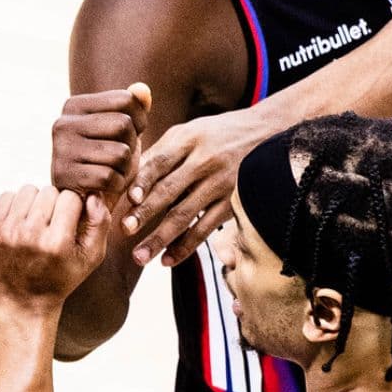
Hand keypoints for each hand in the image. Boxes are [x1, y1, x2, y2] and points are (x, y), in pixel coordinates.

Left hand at [0, 187, 110, 306]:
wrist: (22, 302)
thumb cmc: (59, 278)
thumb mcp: (90, 259)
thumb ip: (99, 224)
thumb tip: (93, 195)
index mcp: (56, 243)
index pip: (70, 197)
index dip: (73, 207)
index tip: (69, 222)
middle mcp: (29, 236)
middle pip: (48, 191)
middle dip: (54, 204)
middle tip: (52, 225)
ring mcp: (6, 233)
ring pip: (27, 190)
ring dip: (34, 203)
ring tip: (36, 223)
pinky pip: (6, 197)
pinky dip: (15, 206)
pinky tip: (19, 224)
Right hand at [51, 83, 151, 209]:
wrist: (78, 198)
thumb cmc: (103, 159)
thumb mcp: (119, 130)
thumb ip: (133, 107)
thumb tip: (142, 89)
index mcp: (74, 105)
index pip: (126, 99)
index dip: (140, 120)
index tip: (131, 135)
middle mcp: (63, 123)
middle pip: (123, 124)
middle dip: (131, 145)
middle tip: (120, 157)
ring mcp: (61, 150)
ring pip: (120, 153)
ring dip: (125, 168)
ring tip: (110, 171)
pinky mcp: (65, 177)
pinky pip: (110, 177)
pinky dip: (117, 185)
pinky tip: (105, 187)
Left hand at [125, 105, 281, 267]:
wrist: (267, 133)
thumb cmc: (216, 134)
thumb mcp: (190, 131)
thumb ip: (160, 152)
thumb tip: (127, 179)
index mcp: (189, 138)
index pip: (161, 161)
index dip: (143, 180)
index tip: (127, 199)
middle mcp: (205, 161)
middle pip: (170, 189)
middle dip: (145, 212)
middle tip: (124, 230)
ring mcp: (220, 184)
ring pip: (185, 215)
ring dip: (160, 238)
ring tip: (139, 257)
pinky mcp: (232, 203)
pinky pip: (204, 229)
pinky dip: (185, 246)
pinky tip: (167, 260)